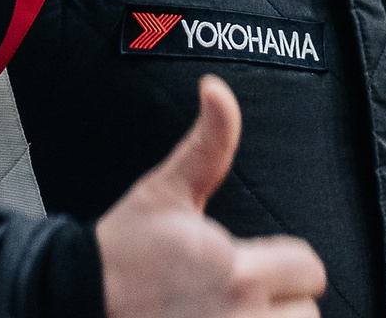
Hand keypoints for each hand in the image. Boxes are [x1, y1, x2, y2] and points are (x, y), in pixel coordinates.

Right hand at [96, 75, 327, 317]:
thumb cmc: (122, 250)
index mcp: (237, 271)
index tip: (255, 266)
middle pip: (307, 314)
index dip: (288, 264)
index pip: (309, 270)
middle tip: (242, 296)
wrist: (76, 301)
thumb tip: (218, 91)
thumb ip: (208, 144)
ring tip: (233, 316)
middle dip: (282, 303)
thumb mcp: (165, 192)